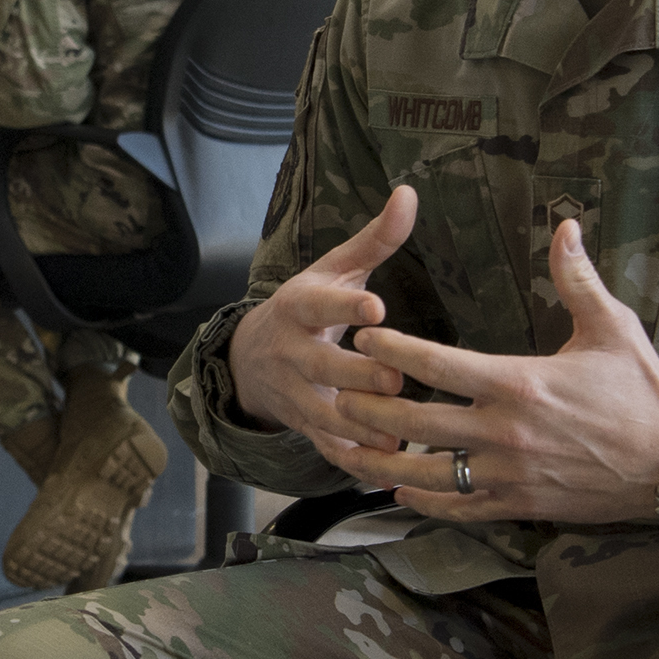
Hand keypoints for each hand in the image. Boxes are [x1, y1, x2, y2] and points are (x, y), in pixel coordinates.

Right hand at [228, 187, 418, 453]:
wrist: (249, 359)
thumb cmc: (308, 307)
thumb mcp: (333, 269)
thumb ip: (375, 238)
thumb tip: (410, 193)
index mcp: (300, 306)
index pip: (321, 304)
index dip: (346, 307)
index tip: (376, 308)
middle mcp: (292, 351)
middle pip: (322, 366)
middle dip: (356, 375)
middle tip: (395, 378)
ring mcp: (295, 392)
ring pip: (324, 413)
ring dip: (358, 425)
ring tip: (398, 431)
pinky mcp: (303, 425)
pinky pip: (326, 448)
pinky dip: (353, 461)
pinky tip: (385, 465)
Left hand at [324, 218, 658, 527]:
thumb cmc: (643, 392)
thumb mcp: (613, 327)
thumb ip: (577, 278)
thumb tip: (565, 225)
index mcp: (518, 383)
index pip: (435, 364)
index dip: (392, 350)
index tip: (365, 338)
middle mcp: (505, 433)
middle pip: (415, 421)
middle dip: (370, 406)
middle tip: (339, 390)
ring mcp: (509, 475)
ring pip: (427, 472)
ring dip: (385, 459)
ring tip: (353, 443)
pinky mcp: (519, 505)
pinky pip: (459, 507)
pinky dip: (426, 500)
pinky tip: (401, 489)